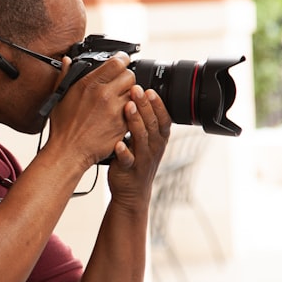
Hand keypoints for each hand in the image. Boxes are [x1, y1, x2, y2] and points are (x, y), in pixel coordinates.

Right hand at [48, 54, 135, 166]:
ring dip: (129, 95)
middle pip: (130, 76)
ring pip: (135, 94)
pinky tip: (119, 115)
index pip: (117, 62)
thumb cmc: (63, 126)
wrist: (69, 151)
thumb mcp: (60, 96)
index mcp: (89, 84)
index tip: (122, 61)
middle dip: (126, 78)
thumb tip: (68, 60)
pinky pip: (134, 112)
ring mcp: (115, 110)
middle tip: (119, 85)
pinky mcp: (123, 125)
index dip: (122, 60)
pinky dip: (129, 112)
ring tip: (118, 102)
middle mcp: (104, 94)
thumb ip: (66, 75)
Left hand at [106, 83, 170, 205]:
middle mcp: (154, 148)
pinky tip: (118, 143)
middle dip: (145, 105)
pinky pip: (128, 160)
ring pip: (142, 139)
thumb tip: (138, 96)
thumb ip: (145, 122)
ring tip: (128, 107)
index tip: (149, 90)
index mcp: (159, 139)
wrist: (132, 192)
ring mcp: (143, 160)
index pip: (164, 119)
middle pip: (153, 124)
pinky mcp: (129, 170)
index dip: (158, 104)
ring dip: (136, 122)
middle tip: (136, 89)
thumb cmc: (137, 160)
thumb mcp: (146, 141)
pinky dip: (123, 152)